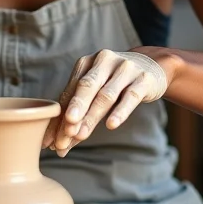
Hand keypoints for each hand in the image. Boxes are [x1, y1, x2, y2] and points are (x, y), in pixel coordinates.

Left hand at [43, 48, 172, 156]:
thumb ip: (80, 111)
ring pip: (106, 94)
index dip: (60, 116)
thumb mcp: (96, 89)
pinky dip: (120, 112)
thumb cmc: (115, 82)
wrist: (150, 66)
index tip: (52, 140)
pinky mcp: (144, 79)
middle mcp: (104, 60)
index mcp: (87, 62)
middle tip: (63, 131)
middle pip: (86, 87)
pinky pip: (130, 96)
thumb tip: (60, 143)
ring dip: (91, 116)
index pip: (71, 91)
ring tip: (80, 135)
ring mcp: (125, 68)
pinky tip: (111, 125)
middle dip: (73, 110)